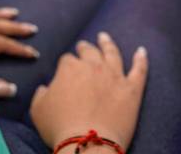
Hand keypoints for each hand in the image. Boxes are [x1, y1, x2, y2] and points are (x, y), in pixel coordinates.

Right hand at [30, 32, 147, 151]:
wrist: (88, 144)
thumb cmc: (60, 128)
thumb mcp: (38, 110)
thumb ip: (40, 94)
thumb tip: (44, 88)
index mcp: (70, 68)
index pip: (67, 60)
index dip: (65, 66)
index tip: (64, 72)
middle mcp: (94, 66)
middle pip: (89, 51)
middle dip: (84, 48)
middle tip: (82, 46)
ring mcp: (115, 76)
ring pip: (112, 53)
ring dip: (108, 44)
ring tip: (104, 37)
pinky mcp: (132, 89)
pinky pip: (139, 70)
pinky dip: (141, 60)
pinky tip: (142, 51)